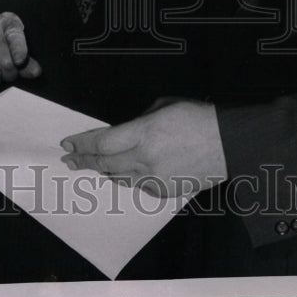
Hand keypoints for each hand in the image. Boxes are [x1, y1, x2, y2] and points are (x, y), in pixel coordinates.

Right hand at [0, 11, 42, 85]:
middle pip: (6, 62)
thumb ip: (27, 63)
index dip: (19, 49)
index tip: (20, 61)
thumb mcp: (16, 52)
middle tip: (7, 74)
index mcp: (7, 22)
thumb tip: (35, 72)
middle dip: (10, 74)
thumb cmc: (0, 50)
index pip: (15, 35)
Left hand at [60, 100, 227, 197]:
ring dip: (102, 170)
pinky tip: (119, 173)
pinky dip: (125, 177)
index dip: (82, 143)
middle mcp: (145, 158)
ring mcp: (154, 178)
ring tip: (89, 165)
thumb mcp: (164, 106)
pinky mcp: (163, 191)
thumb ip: (139, 120)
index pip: (102, 142)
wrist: (227, 144)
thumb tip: (126, 131)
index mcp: (144, 133)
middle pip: (104, 163)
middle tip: (70, 158)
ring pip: (117, 176)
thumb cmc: (199, 119)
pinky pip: (136, 185)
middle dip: (84, 159)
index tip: (69, 142)